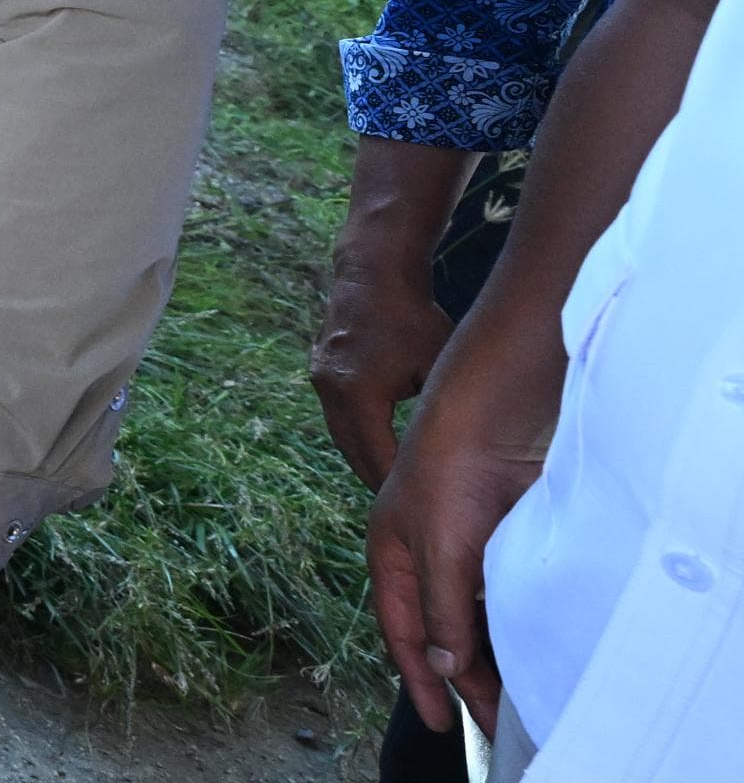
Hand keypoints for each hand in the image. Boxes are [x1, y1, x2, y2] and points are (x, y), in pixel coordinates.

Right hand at [311, 248, 458, 490]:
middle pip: (352, 453)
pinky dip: (359, 436)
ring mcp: (321, 382)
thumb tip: (461, 452)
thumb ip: (437, 410)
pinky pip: (339, 418)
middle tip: (407, 507)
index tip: (419, 508)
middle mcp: (331, 392)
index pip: (376, 457)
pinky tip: (379, 447)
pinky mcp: (321, 374)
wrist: (372, 273)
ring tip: (394, 484)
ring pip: (342, 438)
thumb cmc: (413, 318)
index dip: (397, 485)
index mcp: (358, 395)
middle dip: (377, 480)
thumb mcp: (436, 366)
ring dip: (366, 459)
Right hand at [371, 338, 546, 732]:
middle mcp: (425, 558)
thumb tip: (443, 668)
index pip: (404, 634)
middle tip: (496, 723)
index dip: (421, 681)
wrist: (495, 420)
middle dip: (463, 678)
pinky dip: (512, 626)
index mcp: (393, 558)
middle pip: (440, 632)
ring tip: (518, 696)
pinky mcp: (500, 542)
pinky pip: (501, 598)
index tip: (444, 726)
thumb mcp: (440, 553)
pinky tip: (531, 648)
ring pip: (474, 617)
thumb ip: (442, 613)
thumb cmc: (449, 477)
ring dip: (491, 654)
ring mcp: (464, 550)